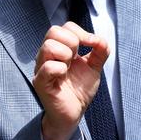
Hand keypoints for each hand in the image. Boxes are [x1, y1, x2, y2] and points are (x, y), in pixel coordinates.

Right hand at [33, 22, 108, 139]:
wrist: (74, 112)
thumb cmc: (79, 90)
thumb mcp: (94, 67)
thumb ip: (100, 51)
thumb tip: (100, 39)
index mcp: (59, 48)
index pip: (66, 26)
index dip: (81, 33)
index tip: (91, 45)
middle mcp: (47, 54)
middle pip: (54, 31)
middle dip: (72, 42)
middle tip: (76, 58)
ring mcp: (41, 67)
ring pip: (49, 46)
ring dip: (65, 55)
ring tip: (68, 68)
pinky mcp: (40, 81)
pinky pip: (47, 67)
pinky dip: (60, 69)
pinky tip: (63, 76)